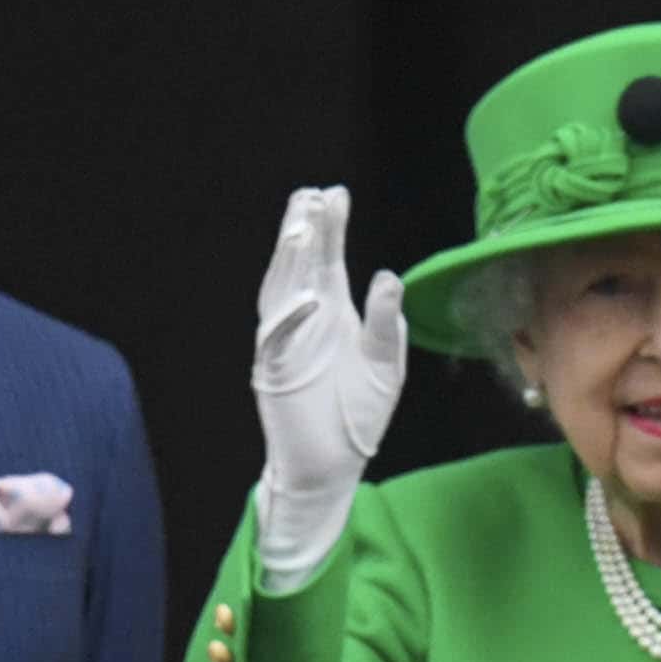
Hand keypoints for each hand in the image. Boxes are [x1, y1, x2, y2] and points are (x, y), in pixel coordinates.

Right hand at [250, 186, 410, 585]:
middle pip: (301, 267)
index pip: (328, 261)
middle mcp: (305, 322)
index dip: (329, 229)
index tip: (335, 193)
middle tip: (312, 196)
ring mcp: (285, 345)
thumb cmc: (357, 416)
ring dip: (288, 264)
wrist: (332, 468)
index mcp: (333, 314)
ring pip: (280, 294)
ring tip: (300, 229)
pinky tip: (308, 299)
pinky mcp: (273, 374)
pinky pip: (278, 340)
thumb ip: (385, 324)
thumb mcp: (385, 367)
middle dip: (305, 232)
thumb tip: (387, 276)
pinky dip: (291, 319)